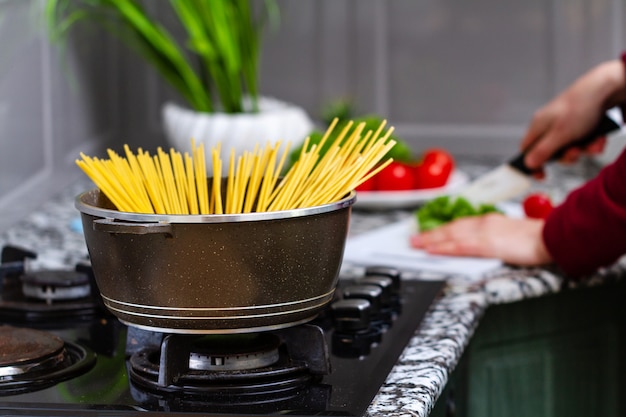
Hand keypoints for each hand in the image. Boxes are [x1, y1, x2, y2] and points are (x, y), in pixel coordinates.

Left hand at [410, 213, 552, 266]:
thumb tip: (479, 246)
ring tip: (416, 245)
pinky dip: (444, 247)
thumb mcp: (511, 236)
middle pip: (451, 228)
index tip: (429, 233)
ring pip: (451, 235)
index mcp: (490, 221)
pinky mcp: (488, 244)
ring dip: (431, 240)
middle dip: (431, 234)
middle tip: (413, 239)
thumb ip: (493, 239)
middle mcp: (484, 223)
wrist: (553, 237)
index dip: (442, 229)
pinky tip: (433, 250)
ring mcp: (485, 233)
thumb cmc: (537, 239)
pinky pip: (461, 245)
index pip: (460, 224)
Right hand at [521, 59, 625, 170]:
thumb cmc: (580, 106)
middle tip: (576, 152)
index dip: (532, 163)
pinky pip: (582, 140)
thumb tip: (528, 164)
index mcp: (538, 126)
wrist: (605, 88)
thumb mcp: (560, 134)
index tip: (542, 175)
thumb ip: (543, 151)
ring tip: (593, 143)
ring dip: (584, 149)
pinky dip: (591, 141)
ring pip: (570, 147)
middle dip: (567, 156)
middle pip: (551, 152)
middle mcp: (549, 125)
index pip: (526, 150)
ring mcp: (564, 124)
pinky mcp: (578, 123)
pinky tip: (598, 138)